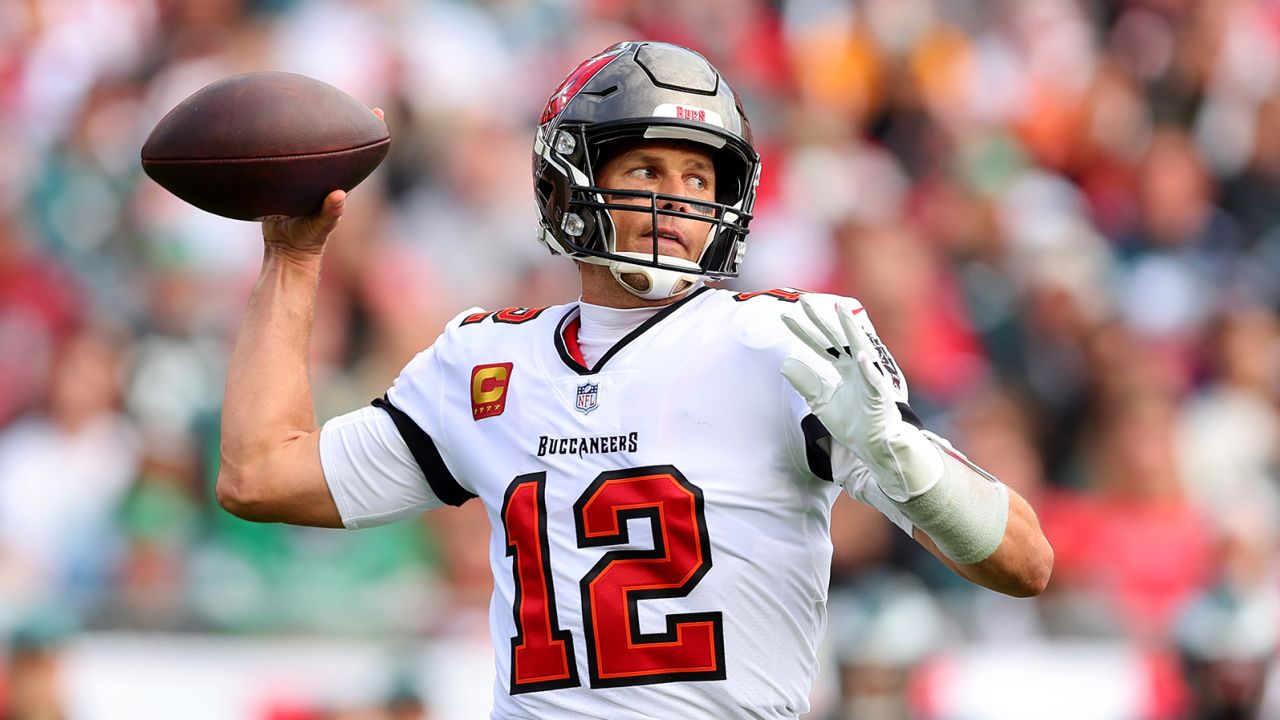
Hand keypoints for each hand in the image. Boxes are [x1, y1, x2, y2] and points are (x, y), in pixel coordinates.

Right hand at [260, 107, 383, 260]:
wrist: (284, 251)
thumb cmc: (308, 241)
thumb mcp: (320, 227)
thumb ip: (330, 213)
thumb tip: (339, 196)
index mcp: (335, 182)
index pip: (356, 153)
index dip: (369, 131)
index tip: (378, 111)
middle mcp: (321, 176)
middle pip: (334, 143)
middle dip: (341, 119)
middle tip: (345, 95)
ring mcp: (302, 177)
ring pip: (308, 148)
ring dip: (308, 127)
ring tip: (305, 100)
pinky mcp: (282, 181)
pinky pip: (282, 159)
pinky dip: (279, 145)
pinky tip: (266, 131)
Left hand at [780, 296, 941, 501]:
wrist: (874, 446)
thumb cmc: (853, 424)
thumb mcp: (821, 403)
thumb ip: (806, 383)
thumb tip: (785, 364)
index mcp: (844, 369)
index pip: (820, 346)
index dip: (803, 332)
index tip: (786, 317)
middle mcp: (856, 368)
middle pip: (835, 339)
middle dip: (820, 320)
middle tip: (804, 300)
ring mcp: (869, 378)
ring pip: (858, 349)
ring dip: (850, 331)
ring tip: (839, 311)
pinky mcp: (879, 395)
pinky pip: (874, 380)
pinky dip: (867, 368)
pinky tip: (859, 355)